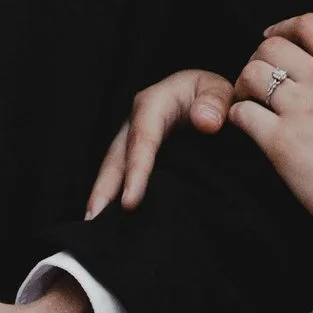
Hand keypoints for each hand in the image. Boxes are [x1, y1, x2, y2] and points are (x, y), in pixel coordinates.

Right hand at [86, 69, 235, 216]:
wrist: (207, 98)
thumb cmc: (212, 95)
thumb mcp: (218, 89)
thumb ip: (216, 101)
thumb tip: (206, 121)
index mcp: (154, 104)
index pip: (143, 138)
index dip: (137, 169)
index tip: (130, 201)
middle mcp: (136, 122)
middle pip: (118, 156)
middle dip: (105, 187)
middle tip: (94, 219)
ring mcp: (133, 140)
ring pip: (115, 168)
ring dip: (104, 194)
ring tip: (94, 223)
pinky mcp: (136, 155)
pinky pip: (123, 175)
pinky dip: (115, 195)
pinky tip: (110, 219)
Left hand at [230, 15, 312, 239]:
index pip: (308, 24)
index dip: (282, 28)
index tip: (272, 39)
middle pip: (271, 47)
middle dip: (257, 59)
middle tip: (257, 81)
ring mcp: (302, 109)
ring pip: (251, 75)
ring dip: (243, 87)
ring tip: (248, 103)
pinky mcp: (282, 141)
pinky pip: (243, 113)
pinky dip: (238, 116)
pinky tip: (246, 127)